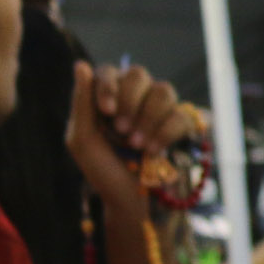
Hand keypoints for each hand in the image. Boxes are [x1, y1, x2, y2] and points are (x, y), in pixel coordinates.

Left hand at [66, 61, 198, 212]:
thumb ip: (82, 102)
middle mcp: (134, 95)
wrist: (129, 198)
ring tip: (136, 145)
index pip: (109, 71)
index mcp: (106, 94)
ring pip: (163, 90)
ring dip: (148, 119)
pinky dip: (166, 133)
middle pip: (139, 73)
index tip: (107, 111)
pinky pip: (181, 114)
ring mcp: (159, 108)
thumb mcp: (82, 139)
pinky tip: (153, 151)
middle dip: (129, 102)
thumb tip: (81, 64)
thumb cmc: (101, 168)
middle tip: (121, 131)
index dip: (109, 87)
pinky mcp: (180, 123)